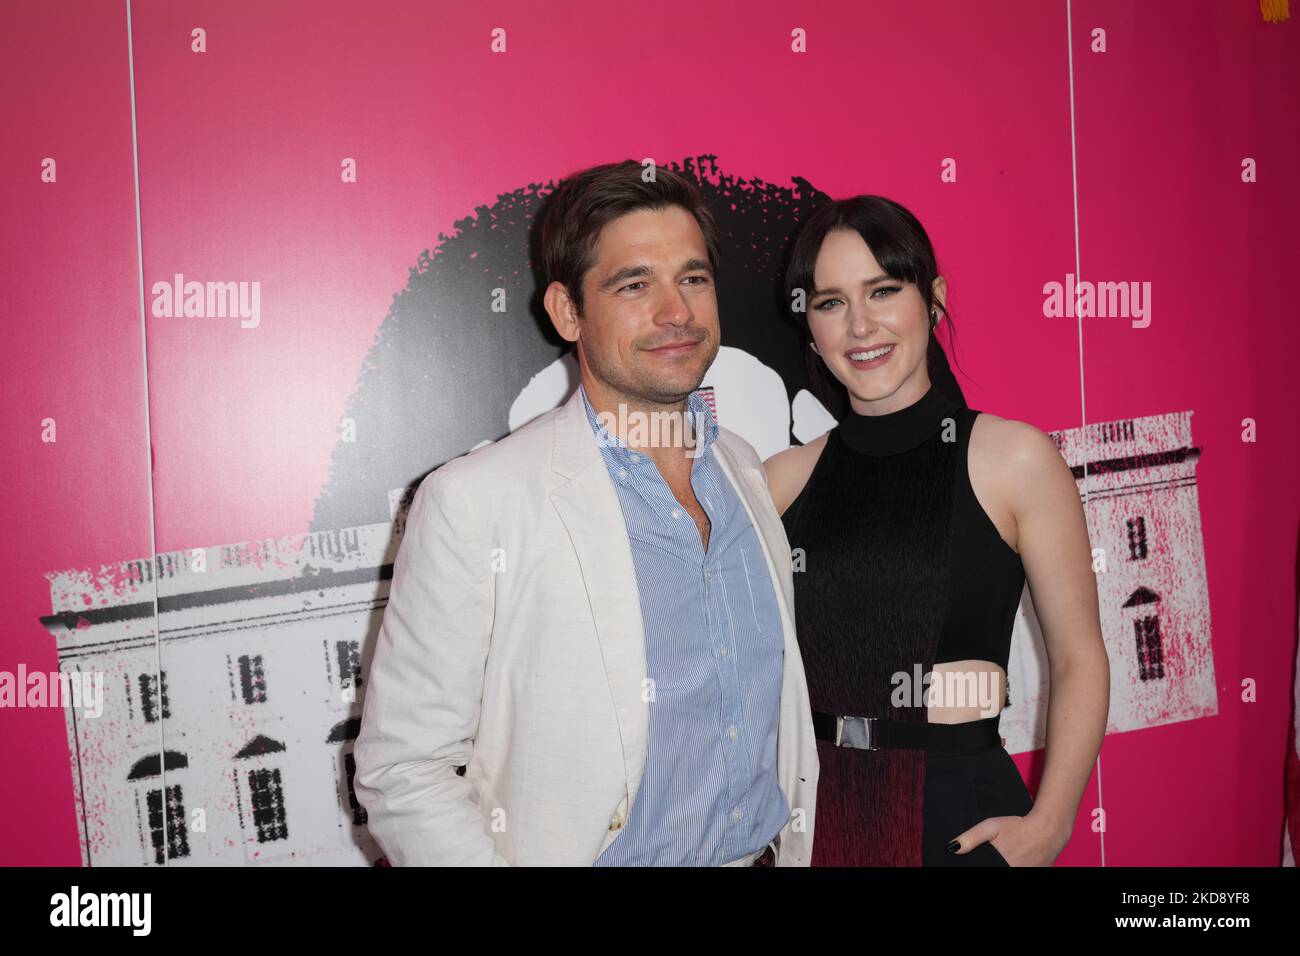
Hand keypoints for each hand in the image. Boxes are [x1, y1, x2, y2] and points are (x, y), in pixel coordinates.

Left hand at [946, 812, 1067, 866]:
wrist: (1048, 829)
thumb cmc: (1018, 826)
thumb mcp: (991, 827)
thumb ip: (971, 838)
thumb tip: (952, 848)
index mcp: (1001, 866)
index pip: (984, 869)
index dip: (981, 864)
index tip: (983, 858)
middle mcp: (1014, 873)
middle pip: (995, 869)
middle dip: (991, 863)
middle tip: (994, 854)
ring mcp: (1027, 874)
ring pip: (1010, 872)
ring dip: (1003, 864)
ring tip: (1007, 853)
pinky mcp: (1036, 874)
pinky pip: (1021, 870)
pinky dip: (1016, 865)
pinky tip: (1016, 857)